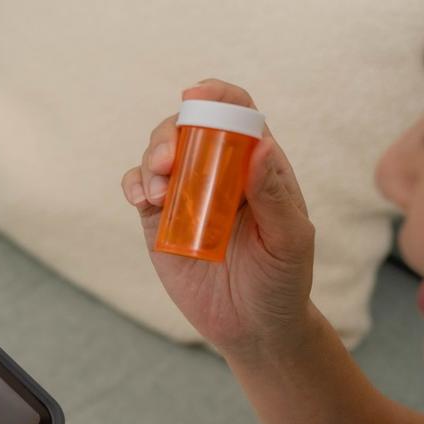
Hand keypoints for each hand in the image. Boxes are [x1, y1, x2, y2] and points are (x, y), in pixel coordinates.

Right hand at [121, 79, 316, 358]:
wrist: (255, 328)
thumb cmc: (283, 280)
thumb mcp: (289, 240)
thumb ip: (273, 195)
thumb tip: (261, 145)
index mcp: (256, 165)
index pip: (236, 113)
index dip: (216, 95)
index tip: (196, 95)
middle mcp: (218, 172)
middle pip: (186, 126)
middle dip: (169, 132)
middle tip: (167, 161)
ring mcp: (186, 194)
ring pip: (157, 154)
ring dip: (150, 160)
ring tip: (157, 193)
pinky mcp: (159, 221)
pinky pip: (138, 188)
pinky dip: (134, 185)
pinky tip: (143, 199)